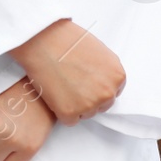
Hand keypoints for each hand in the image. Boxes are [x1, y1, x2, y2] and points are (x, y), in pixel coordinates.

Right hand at [8, 18, 124, 125]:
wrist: (43, 40)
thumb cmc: (67, 40)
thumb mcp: (100, 51)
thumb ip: (106, 70)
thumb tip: (104, 82)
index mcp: (117, 76)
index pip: (113, 92)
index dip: (97, 87)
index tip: (86, 82)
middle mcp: (108, 92)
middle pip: (102, 106)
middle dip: (88, 98)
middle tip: (72, 83)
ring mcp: (90, 104)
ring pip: (86, 114)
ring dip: (75, 104)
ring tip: (62, 84)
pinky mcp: (71, 113)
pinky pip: (70, 120)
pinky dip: (62, 111)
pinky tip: (56, 93)